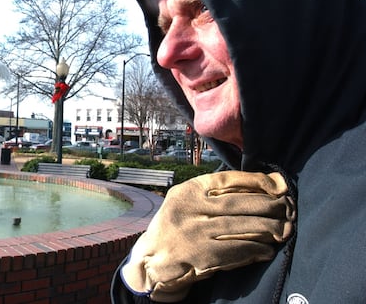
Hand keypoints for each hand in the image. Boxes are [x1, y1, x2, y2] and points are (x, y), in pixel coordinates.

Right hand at [121, 171, 295, 302]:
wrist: (150, 259)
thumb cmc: (176, 226)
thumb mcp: (185, 201)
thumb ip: (212, 193)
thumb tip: (259, 185)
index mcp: (188, 190)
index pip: (226, 179)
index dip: (256, 180)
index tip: (278, 185)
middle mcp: (189, 208)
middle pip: (237, 204)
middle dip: (267, 205)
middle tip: (288, 208)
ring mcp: (193, 232)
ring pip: (239, 227)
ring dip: (267, 228)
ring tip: (284, 229)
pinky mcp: (199, 255)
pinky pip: (234, 250)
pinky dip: (254, 250)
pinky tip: (267, 250)